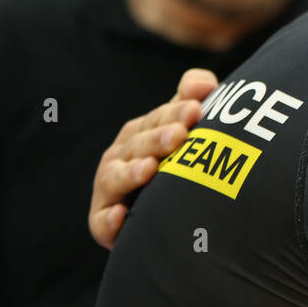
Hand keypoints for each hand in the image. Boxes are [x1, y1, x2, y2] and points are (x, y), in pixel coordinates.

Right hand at [89, 68, 220, 248]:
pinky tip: (121, 215)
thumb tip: (205, 83)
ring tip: (150, 168)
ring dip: (130, 173)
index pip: (158, 119)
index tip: (198, 109)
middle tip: (180, 135)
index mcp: (140, 133)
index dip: (176, 112)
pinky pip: (101, 222)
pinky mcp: (103, 223)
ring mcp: (109, 189)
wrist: (164, 219)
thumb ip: (191, 100)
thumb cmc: (175, 167)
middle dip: (158, 139)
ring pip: (115, 178)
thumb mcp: (181, 128)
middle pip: (138, 145)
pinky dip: (109, 219)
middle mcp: (120, 157)